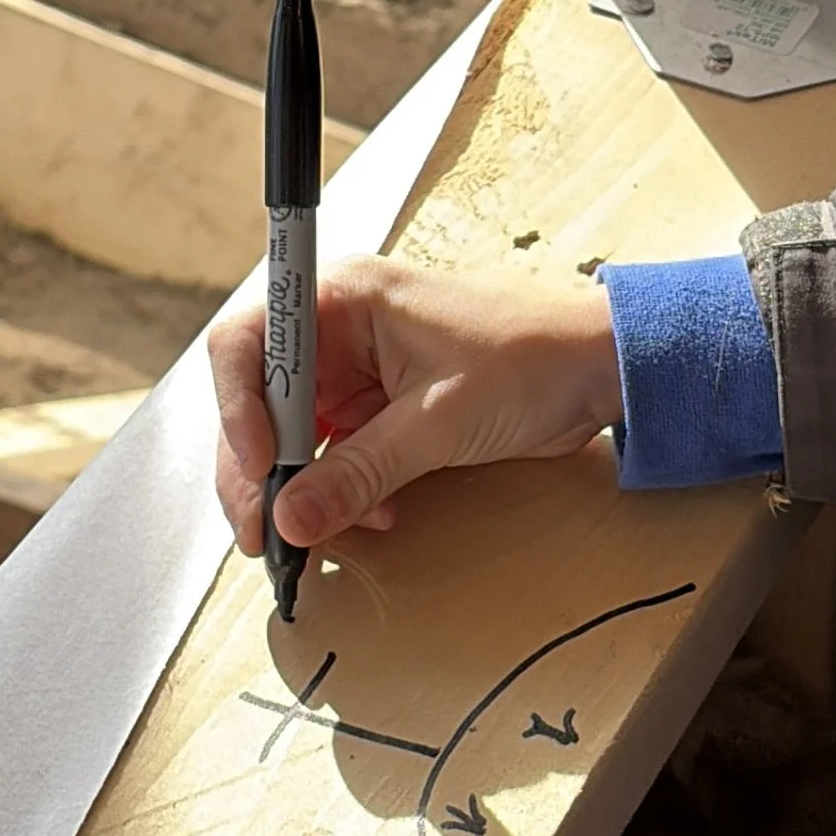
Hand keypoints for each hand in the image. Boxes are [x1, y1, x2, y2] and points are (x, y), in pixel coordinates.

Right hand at [209, 256, 622, 560]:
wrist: (597, 371)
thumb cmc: (530, 360)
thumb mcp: (438, 422)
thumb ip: (359, 472)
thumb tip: (291, 517)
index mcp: (342, 298)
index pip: (247, 344)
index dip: (238, 410)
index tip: (260, 469)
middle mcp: (338, 329)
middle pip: (261, 401)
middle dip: (261, 471)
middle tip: (264, 532)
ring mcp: (358, 370)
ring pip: (295, 438)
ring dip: (304, 491)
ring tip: (317, 537)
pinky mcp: (382, 407)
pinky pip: (338, 455)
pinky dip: (344, 492)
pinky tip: (373, 518)